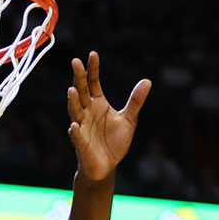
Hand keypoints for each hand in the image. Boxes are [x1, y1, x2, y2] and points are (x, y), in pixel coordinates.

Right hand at [67, 51, 151, 182]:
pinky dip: (75, 132)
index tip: (93, 54)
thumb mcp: (129, 119)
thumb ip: (135, 101)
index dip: (93, 69)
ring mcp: (82, 127)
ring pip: (75, 112)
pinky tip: (74, 126)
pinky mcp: (81, 144)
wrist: (107, 166)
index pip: (94, 82)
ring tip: (71, 89)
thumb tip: (147, 81)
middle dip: (78, 78)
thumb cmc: (115, 141)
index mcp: (98, 103)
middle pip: (81, 92)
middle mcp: (87, 112)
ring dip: (72, 102)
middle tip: (75, 62)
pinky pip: (77, 137)